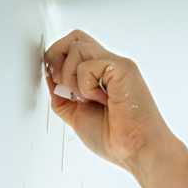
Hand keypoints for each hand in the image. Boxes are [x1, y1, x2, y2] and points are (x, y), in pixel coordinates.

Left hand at [41, 30, 178, 174]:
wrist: (137, 151)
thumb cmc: (117, 139)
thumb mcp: (76, 116)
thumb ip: (62, 96)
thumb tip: (49, 78)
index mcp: (101, 75)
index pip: (74, 46)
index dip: (57, 58)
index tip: (56, 82)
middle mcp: (110, 65)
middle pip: (75, 36)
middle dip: (57, 55)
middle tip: (61, 82)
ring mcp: (117, 65)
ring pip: (78, 46)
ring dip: (71, 76)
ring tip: (85, 98)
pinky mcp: (123, 69)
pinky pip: (89, 64)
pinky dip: (85, 85)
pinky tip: (100, 100)